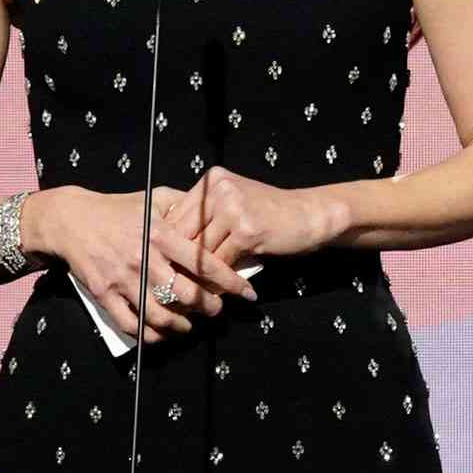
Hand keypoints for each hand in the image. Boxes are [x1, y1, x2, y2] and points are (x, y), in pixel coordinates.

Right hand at [46, 186, 262, 345]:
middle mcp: (144, 258)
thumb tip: (215, 212)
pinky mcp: (104, 294)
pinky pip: (131, 324)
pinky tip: (161, 334)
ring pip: (160, 315)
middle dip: (208, 308)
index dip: (229, 281)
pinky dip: (149, 335)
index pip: (203, 263)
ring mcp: (123, 279)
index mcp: (160, 234)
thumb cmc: (119, 209)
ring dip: (181, 326)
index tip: (246, 293)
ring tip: (189, 325)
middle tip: (217, 310)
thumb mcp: (154, 198)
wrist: (72, 220)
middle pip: (186, 295)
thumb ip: (185, 206)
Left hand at [150, 165, 331, 282]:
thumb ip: (205, 215)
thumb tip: (170, 245)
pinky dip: (218, 280)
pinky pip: (222, 262)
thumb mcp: (233, 203)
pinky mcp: (246, 231)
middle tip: (170, 285)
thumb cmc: (269, 213)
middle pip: (183, 233)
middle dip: (177, 262)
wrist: (309, 214)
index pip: (176, 214)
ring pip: (201, 250)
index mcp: (211, 180)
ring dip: (197, 275)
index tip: (163, 265)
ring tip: (190, 292)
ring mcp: (232, 209)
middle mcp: (218, 189)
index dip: (167, 243)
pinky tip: (218, 291)